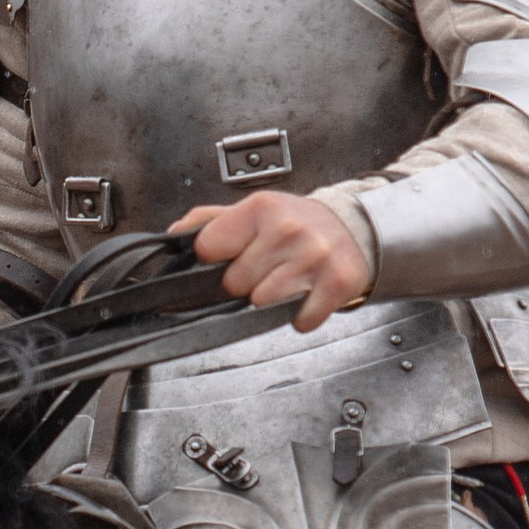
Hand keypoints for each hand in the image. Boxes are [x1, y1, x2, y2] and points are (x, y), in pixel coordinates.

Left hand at [170, 192, 372, 331]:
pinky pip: (300, 320)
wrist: (353, 226)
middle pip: (234, 284)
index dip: (215, 261)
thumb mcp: (253, 212)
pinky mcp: (337, 282)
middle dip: (245, 283)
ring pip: (263, 303)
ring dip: (272, 300)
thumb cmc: (296, 224)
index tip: (231, 257)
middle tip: (266, 269)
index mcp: (260, 208)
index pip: (208, 249)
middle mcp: (288, 229)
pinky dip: (301, 315)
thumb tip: (175, 234)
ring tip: (287, 279)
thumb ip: (210, 221)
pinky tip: (306, 294)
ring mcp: (314, 256)